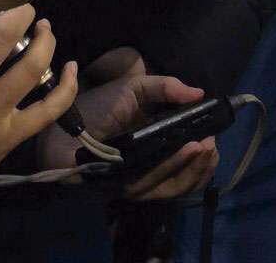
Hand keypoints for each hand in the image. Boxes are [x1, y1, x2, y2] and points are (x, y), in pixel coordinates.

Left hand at [38, 59, 217, 199]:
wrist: (60, 121)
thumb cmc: (98, 106)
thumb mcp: (135, 89)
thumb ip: (165, 88)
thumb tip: (199, 93)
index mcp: (155, 148)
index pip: (186, 162)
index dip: (203, 158)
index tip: (215, 142)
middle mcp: (147, 169)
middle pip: (182, 179)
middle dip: (200, 165)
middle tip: (211, 146)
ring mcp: (134, 180)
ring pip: (169, 185)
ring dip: (188, 167)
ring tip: (200, 147)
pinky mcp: (119, 187)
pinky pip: (148, 186)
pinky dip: (167, 171)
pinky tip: (181, 153)